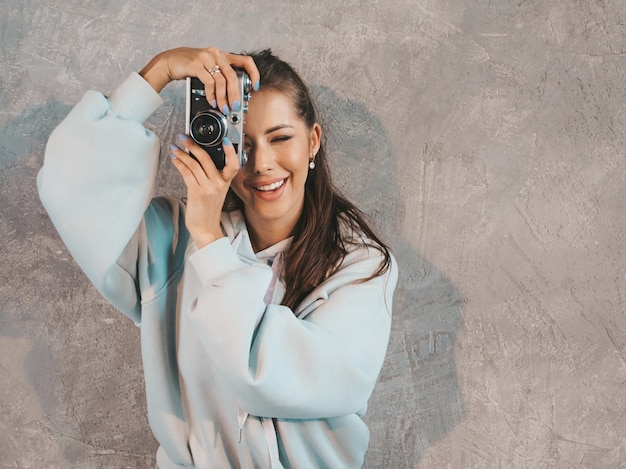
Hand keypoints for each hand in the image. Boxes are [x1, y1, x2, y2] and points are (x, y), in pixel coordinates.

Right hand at [139, 47, 259, 113]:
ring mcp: (206, 57)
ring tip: (223, 108)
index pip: (245, 61)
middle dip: (236, 95)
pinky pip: (209, 82)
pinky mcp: (196, 64)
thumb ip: (221, 75)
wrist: (169, 62)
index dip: (254, 74)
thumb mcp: (208, 68)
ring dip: (223, 98)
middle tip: (235, 107)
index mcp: (222, 55)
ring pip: (222, 81)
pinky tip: (212, 101)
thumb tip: (234, 94)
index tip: (254, 87)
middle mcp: (216, 54)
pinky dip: (212, 95)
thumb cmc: (189, 66)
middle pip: (233, 76)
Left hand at [169, 134, 239, 248]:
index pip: (233, 164)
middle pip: (206, 158)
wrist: (205, 228)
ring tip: (175, 147)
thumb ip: (211, 177)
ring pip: (194, 164)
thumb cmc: (208, 210)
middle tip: (184, 137)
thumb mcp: (215, 192)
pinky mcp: (197, 192)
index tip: (224, 140)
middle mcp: (218, 184)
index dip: (230, 151)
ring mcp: (208, 188)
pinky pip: (187, 172)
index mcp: (225, 183)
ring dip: (182, 153)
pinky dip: (179, 163)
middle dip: (193, 145)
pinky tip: (175, 159)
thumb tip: (196, 160)